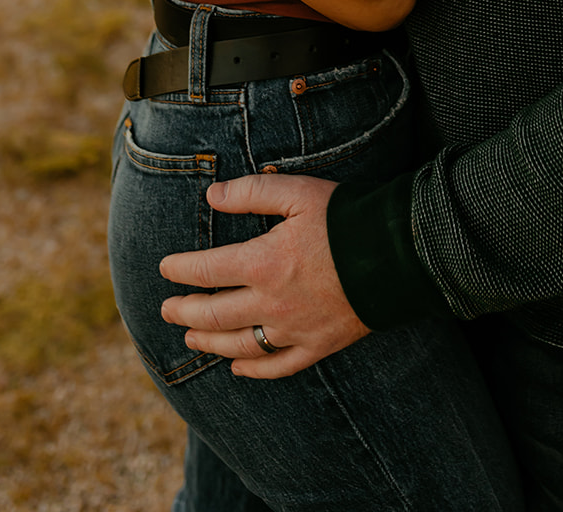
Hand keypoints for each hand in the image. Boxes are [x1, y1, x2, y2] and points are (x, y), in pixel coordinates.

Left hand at [160, 174, 368, 378]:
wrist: (398, 253)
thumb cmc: (345, 217)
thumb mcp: (298, 192)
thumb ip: (251, 192)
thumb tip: (212, 195)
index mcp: (262, 263)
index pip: (206, 271)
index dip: (180, 270)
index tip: (165, 268)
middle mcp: (271, 304)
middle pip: (213, 316)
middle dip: (184, 313)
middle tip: (167, 310)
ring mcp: (293, 330)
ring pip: (238, 345)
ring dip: (208, 343)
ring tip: (190, 338)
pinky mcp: (317, 345)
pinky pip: (277, 366)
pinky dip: (252, 370)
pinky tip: (237, 368)